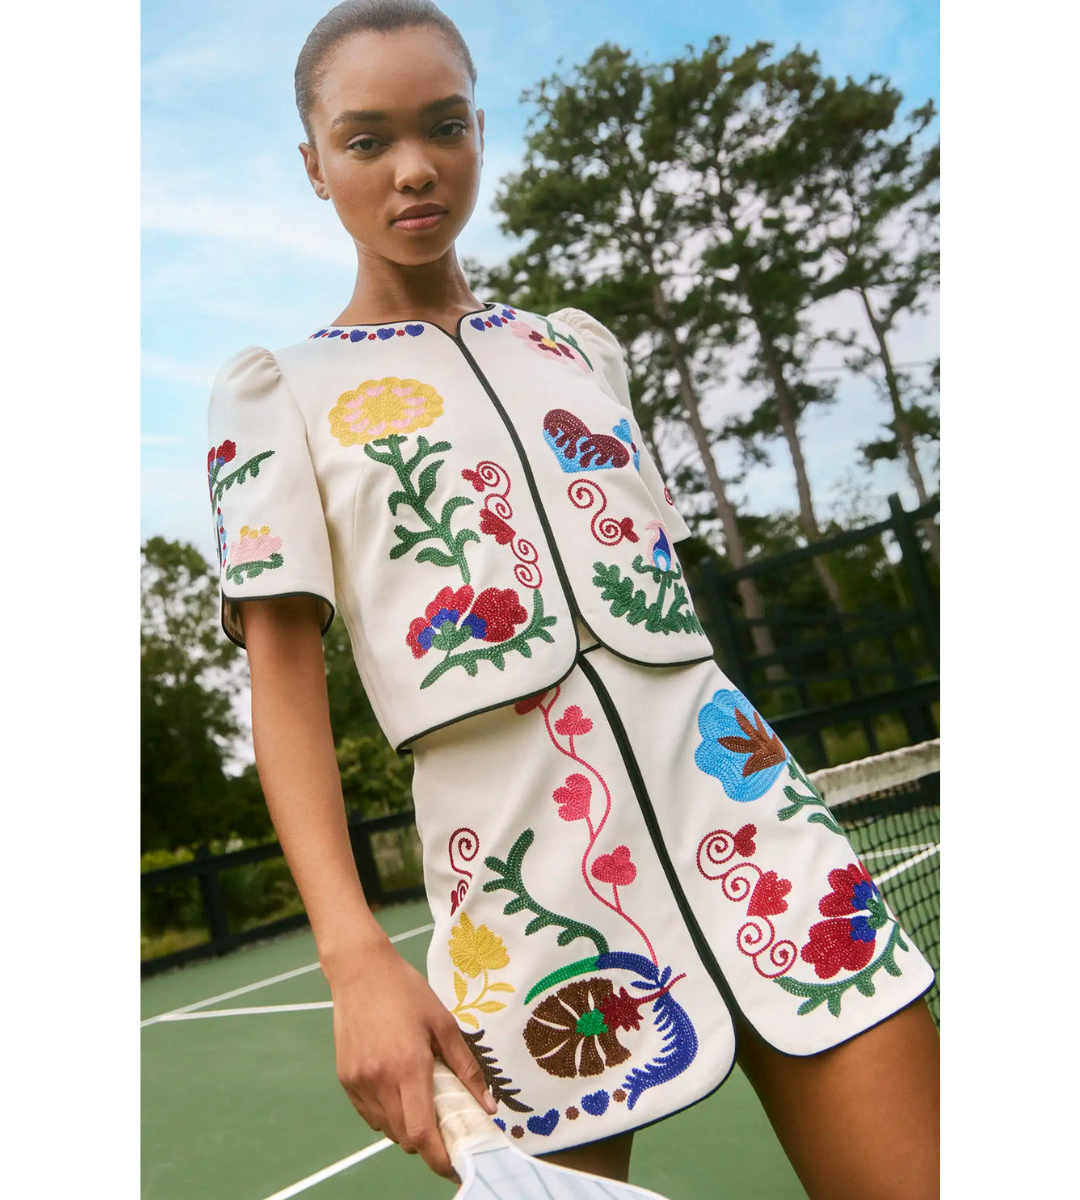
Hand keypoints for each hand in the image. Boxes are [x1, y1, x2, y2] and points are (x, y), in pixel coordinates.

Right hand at [327, 936, 496, 1179]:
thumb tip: (488, 1107)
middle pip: (404, 1137)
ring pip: (386, 1129)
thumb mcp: (444, 1024)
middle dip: (427, 1141)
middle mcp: (380, 1081)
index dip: (438, 1158)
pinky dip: (387, 1114)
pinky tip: (396, 1087)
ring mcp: (359, 1082)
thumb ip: (466, 1068)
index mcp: (409, 1066)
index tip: (455, 1165)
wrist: (360, 971)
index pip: (421, 1133)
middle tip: (444, 1124)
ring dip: (406, 1127)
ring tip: (420, 1099)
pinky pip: (370, 1114)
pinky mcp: (345, 1080)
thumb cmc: (407, 992)